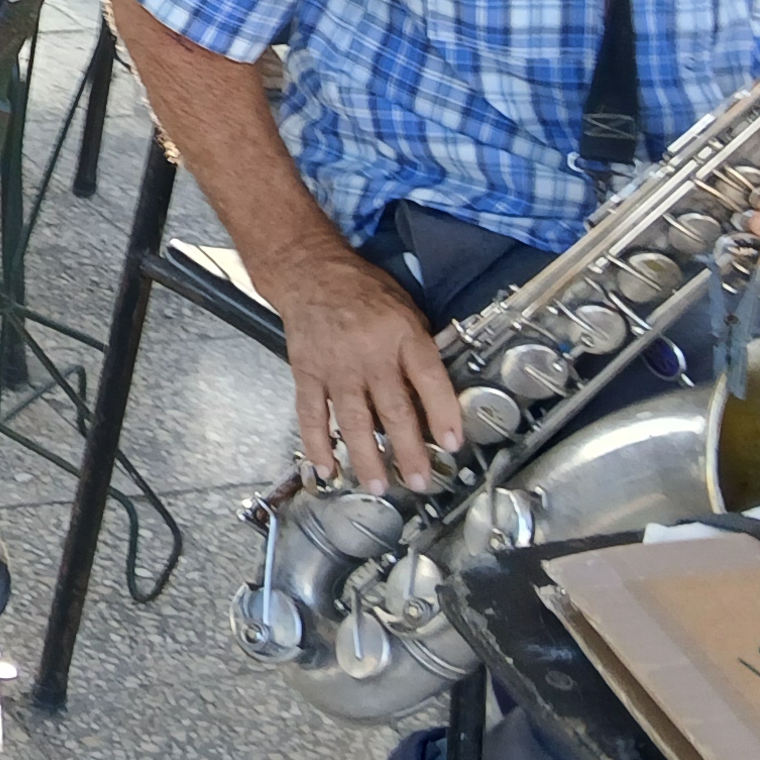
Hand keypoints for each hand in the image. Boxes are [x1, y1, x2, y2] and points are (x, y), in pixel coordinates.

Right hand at [266, 245, 463, 489]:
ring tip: (378, 486)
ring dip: (367, 456)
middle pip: (393, 410)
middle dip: (408, 450)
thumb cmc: (365, 291)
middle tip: (419, 481)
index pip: (429, 379)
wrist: (310, 273)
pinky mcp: (307, 373)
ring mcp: (336, 367)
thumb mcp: (406, 309)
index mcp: (402, 335)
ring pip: (353, 420)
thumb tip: (435, 397)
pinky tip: (327, 467)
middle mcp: (370, 354)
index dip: (443, 413)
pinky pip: (312, 414)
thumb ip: (420, 350)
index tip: (452, 445)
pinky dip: (317, 443)